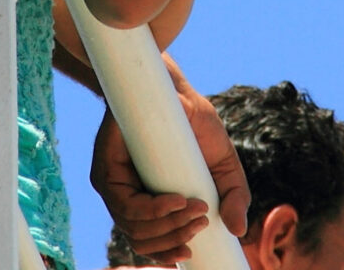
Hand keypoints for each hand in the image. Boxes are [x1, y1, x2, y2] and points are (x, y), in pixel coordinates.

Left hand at [91, 89, 249, 262]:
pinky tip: (178, 202)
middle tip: (203, 223)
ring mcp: (113, 185)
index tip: (190, 254)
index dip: (165, 254)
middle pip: (141, 239)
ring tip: (198, 212)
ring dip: (170, 225)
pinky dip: (154, 210)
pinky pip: (126, 205)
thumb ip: (233, 196)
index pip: (148, 242)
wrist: (174, 89)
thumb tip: (239, 230)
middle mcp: (126, 196)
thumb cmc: (195, 126)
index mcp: (148, 201)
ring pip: (133, 227)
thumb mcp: (224, 164)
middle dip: (175, 237)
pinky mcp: (104, 169)